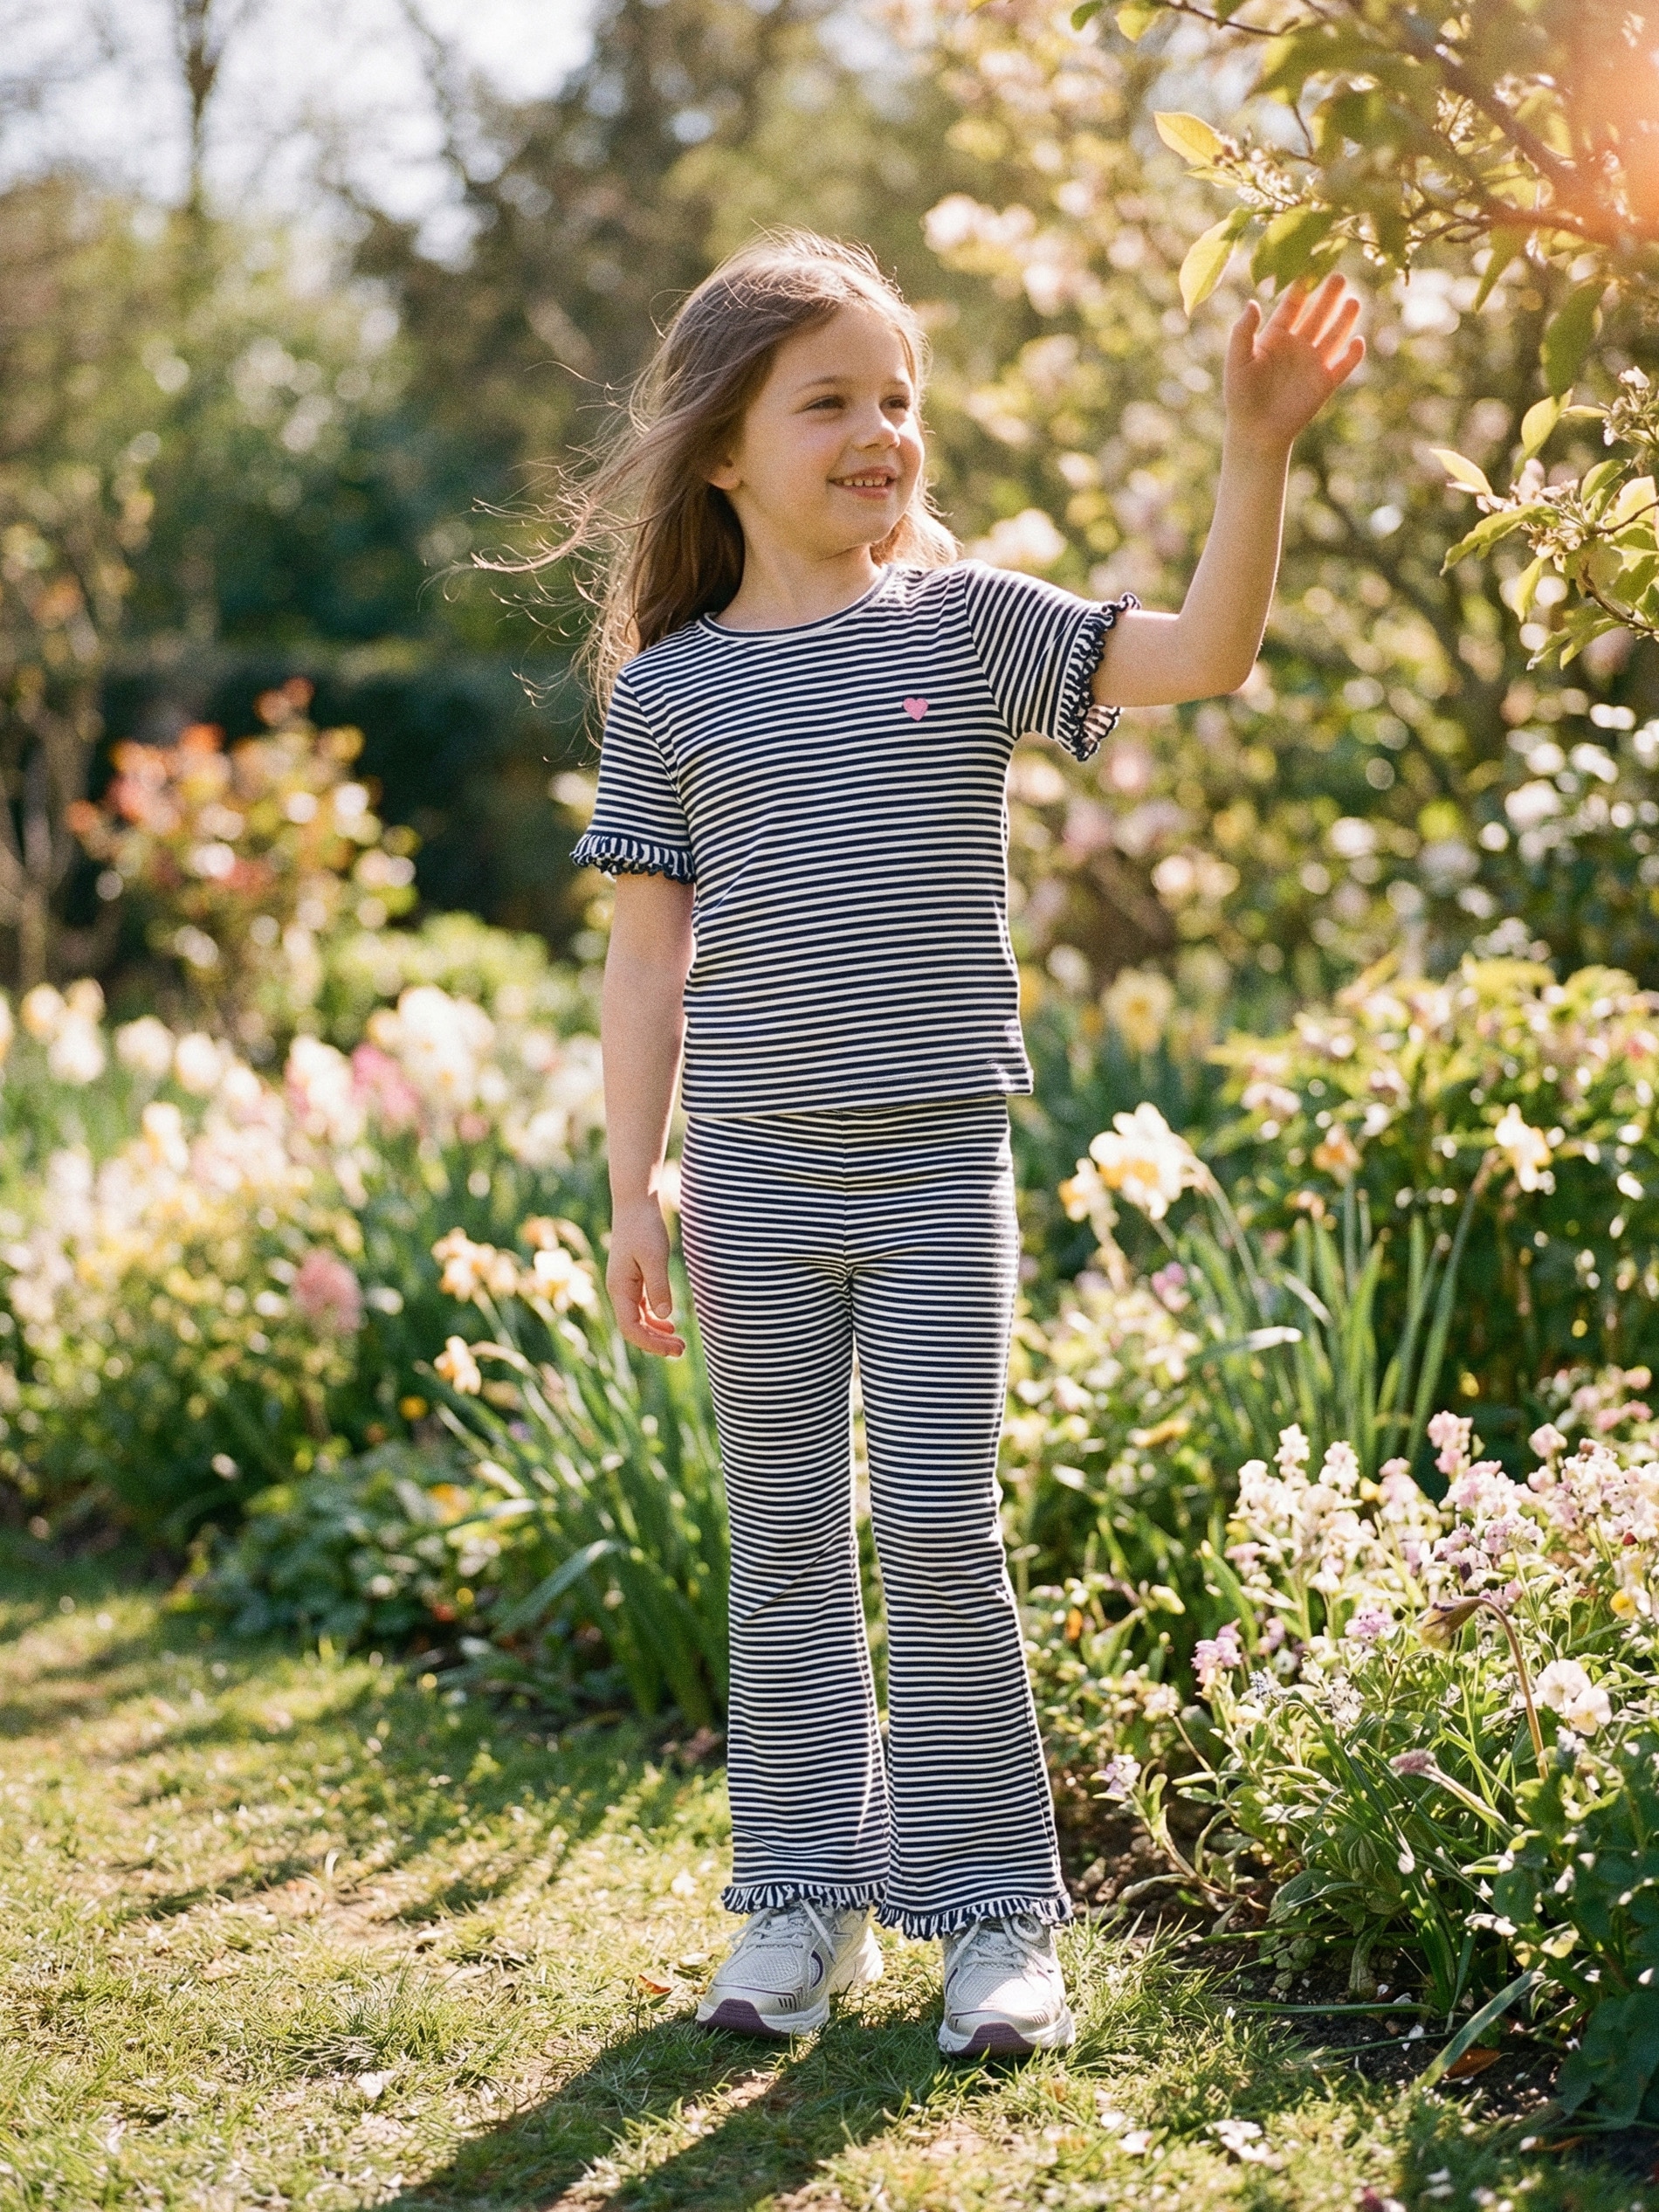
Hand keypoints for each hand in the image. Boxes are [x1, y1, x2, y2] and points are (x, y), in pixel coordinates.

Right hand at [606, 1197, 684, 1358]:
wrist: (635, 1204)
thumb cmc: (644, 1227)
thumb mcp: (655, 1257)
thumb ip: (659, 1287)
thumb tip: (664, 1316)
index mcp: (620, 1288)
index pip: (630, 1328)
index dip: (650, 1343)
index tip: (673, 1349)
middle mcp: (619, 1290)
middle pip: (634, 1328)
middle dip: (655, 1343)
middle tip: (681, 1351)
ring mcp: (625, 1285)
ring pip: (638, 1319)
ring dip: (656, 1333)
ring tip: (678, 1343)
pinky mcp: (634, 1279)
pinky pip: (642, 1307)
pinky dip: (654, 1319)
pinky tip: (670, 1324)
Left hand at [1224, 273, 1364, 452]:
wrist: (1255, 431)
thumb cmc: (1240, 396)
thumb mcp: (1237, 361)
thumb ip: (1243, 332)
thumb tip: (1252, 303)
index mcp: (1276, 336)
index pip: (1293, 305)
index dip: (1302, 287)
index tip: (1312, 266)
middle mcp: (1298, 344)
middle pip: (1318, 314)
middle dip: (1328, 297)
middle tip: (1339, 277)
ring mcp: (1313, 362)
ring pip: (1333, 335)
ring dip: (1344, 319)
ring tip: (1354, 301)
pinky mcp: (1325, 383)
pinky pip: (1343, 365)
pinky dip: (1352, 355)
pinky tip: (1357, 342)